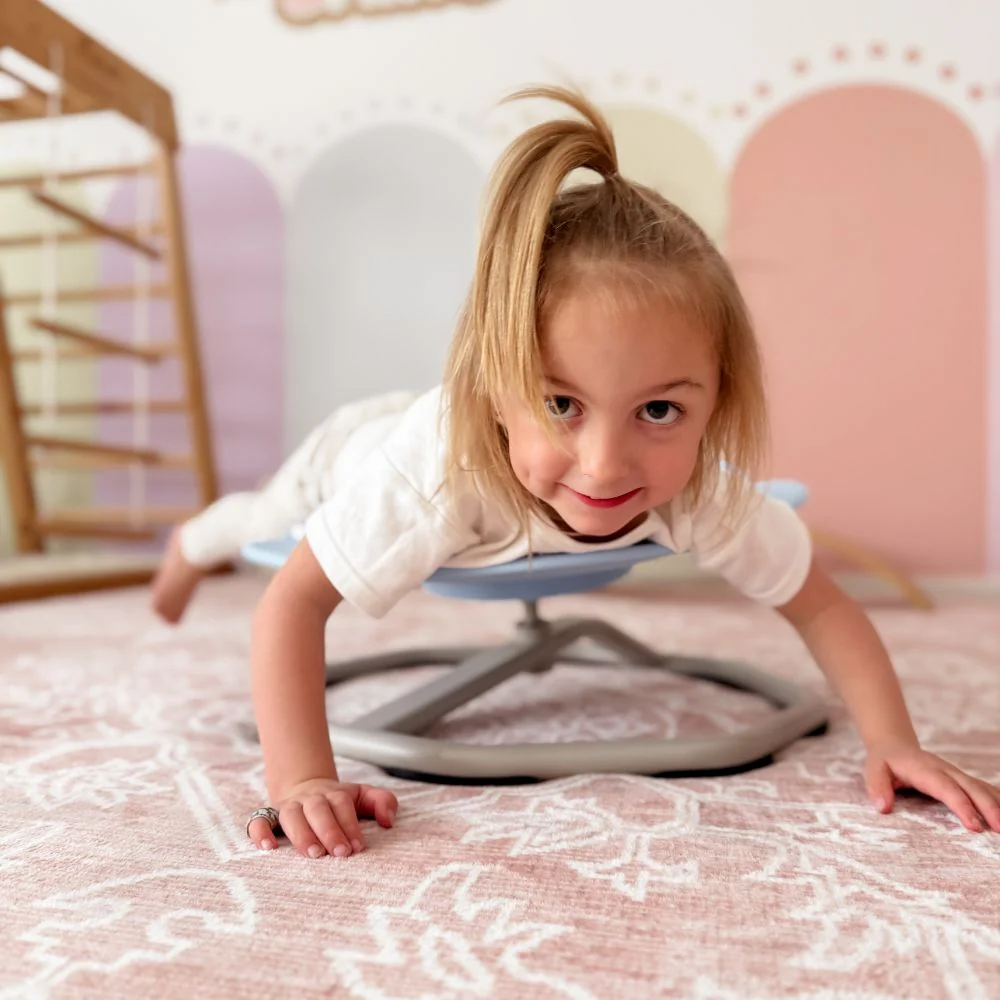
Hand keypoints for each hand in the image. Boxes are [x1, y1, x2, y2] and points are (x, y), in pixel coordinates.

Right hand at [248, 777, 397, 856]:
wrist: (305, 788)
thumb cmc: (339, 802)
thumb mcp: (363, 796)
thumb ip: (383, 801)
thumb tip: (388, 821)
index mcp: (334, 793)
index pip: (342, 805)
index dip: (350, 825)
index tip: (358, 847)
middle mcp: (310, 799)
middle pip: (318, 809)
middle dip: (329, 830)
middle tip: (340, 853)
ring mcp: (289, 807)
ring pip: (291, 815)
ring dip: (301, 833)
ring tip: (312, 854)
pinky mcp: (270, 817)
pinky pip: (258, 821)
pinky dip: (260, 832)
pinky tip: (267, 848)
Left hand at [865, 744, 999, 832]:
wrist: (895, 745)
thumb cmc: (884, 762)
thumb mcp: (873, 770)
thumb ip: (876, 787)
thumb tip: (882, 807)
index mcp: (925, 770)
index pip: (947, 789)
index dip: (962, 806)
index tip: (974, 826)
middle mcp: (945, 770)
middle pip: (971, 788)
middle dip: (989, 808)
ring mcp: (956, 774)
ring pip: (981, 788)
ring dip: (997, 805)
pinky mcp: (961, 779)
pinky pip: (983, 789)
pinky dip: (997, 800)